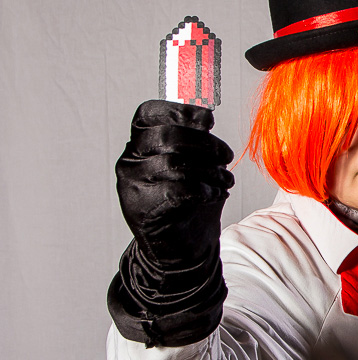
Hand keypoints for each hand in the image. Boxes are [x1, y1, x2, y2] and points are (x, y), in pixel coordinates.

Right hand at [116, 99, 233, 268]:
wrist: (180, 249)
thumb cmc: (188, 204)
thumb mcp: (193, 166)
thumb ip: (194, 141)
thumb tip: (204, 116)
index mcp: (138, 147)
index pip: (147, 114)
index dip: (179, 110)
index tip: (206, 119)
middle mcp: (130, 163)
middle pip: (167, 136)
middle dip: (205, 143)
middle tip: (225, 155)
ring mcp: (133, 187)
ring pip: (174, 162)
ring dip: (210, 169)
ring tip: (225, 179)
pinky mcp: (145, 210)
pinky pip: (179, 189)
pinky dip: (204, 189)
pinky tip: (215, 193)